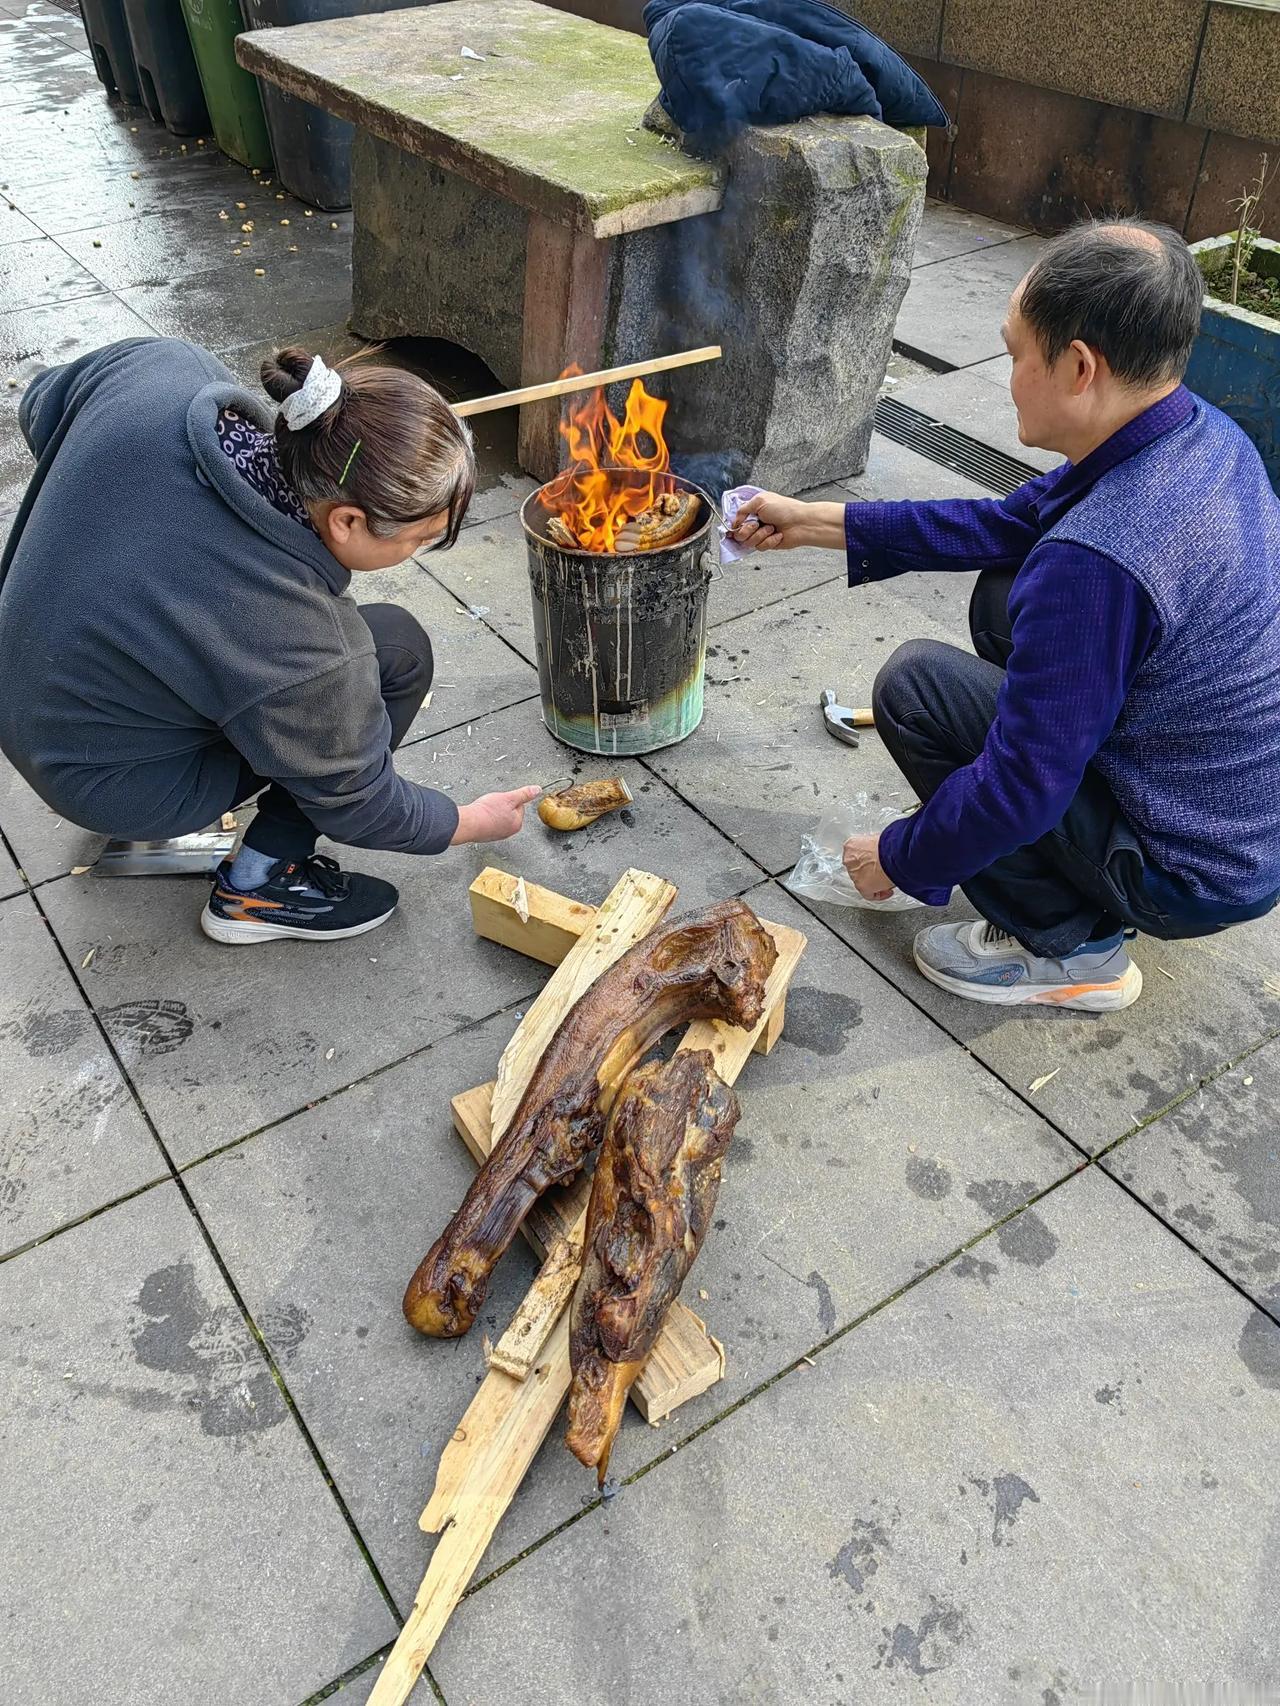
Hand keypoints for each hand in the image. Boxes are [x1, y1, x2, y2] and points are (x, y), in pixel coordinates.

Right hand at [450, 785, 541, 844]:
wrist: (469, 823)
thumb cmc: (487, 811)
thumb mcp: (509, 797)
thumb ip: (524, 794)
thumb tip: (537, 790)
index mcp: (517, 823)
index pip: (519, 807)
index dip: (510, 799)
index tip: (502, 799)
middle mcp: (508, 831)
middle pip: (508, 813)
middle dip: (501, 807)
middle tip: (493, 804)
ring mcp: (496, 834)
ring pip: (498, 818)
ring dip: (492, 813)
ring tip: (486, 809)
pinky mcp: (485, 835)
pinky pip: (488, 824)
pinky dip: (484, 819)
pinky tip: (480, 816)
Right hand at [729, 494, 845, 552]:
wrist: (801, 523)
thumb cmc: (785, 509)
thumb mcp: (760, 501)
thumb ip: (742, 509)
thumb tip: (734, 520)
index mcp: (753, 510)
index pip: (736, 520)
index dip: (735, 525)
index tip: (738, 525)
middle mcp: (756, 522)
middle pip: (739, 534)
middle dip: (748, 530)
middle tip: (758, 524)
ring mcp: (761, 534)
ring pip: (749, 542)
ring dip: (761, 535)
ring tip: (771, 528)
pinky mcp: (768, 544)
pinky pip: (760, 547)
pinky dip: (769, 541)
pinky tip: (777, 535)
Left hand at [842, 832, 895, 901]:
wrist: (892, 854)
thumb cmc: (889, 845)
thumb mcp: (879, 841)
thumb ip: (875, 848)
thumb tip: (882, 852)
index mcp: (851, 846)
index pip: (857, 855)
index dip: (868, 861)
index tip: (876, 862)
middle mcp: (850, 861)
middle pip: (859, 869)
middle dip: (870, 872)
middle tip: (882, 872)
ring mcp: (854, 875)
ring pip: (863, 882)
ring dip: (875, 883)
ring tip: (887, 881)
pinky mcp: (862, 887)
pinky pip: (869, 895)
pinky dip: (879, 895)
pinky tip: (888, 891)